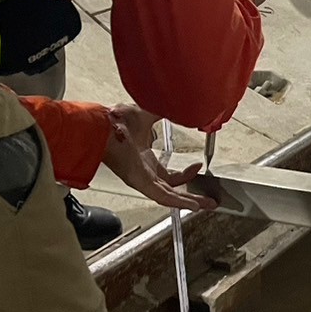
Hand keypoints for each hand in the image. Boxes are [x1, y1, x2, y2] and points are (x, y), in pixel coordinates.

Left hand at [102, 106, 217, 211]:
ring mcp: (143, 179)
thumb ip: (165, 112)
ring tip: (206, 205)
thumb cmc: (117, 122)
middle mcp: (144, 172)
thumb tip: (181, 105)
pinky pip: (163, 196)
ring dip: (189, 201)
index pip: (169, 174)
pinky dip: (179, 201)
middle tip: (207, 199)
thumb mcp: (149, 114)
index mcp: (145, 160)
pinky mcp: (141, 183)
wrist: (103, 126)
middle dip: (191, 195)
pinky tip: (193, 204)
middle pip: (172, 189)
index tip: (198, 165)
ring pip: (170, 196)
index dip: (186, 172)